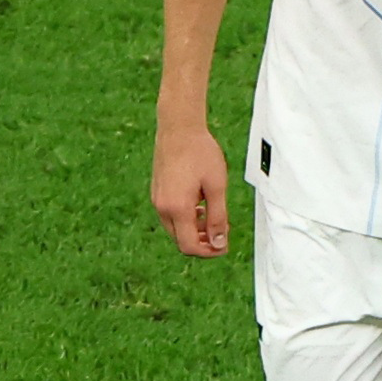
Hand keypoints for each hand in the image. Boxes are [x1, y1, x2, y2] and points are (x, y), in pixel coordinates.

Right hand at [150, 123, 231, 255]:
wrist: (179, 128)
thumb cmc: (200, 152)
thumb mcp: (217, 186)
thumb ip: (218, 218)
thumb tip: (219, 242)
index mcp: (177, 208)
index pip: (189, 246)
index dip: (208, 252)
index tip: (224, 245)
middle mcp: (162, 208)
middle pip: (181, 241)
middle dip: (202, 243)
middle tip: (223, 234)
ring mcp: (157, 200)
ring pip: (175, 230)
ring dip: (194, 232)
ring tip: (213, 219)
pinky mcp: (157, 193)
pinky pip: (170, 217)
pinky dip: (186, 220)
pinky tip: (200, 207)